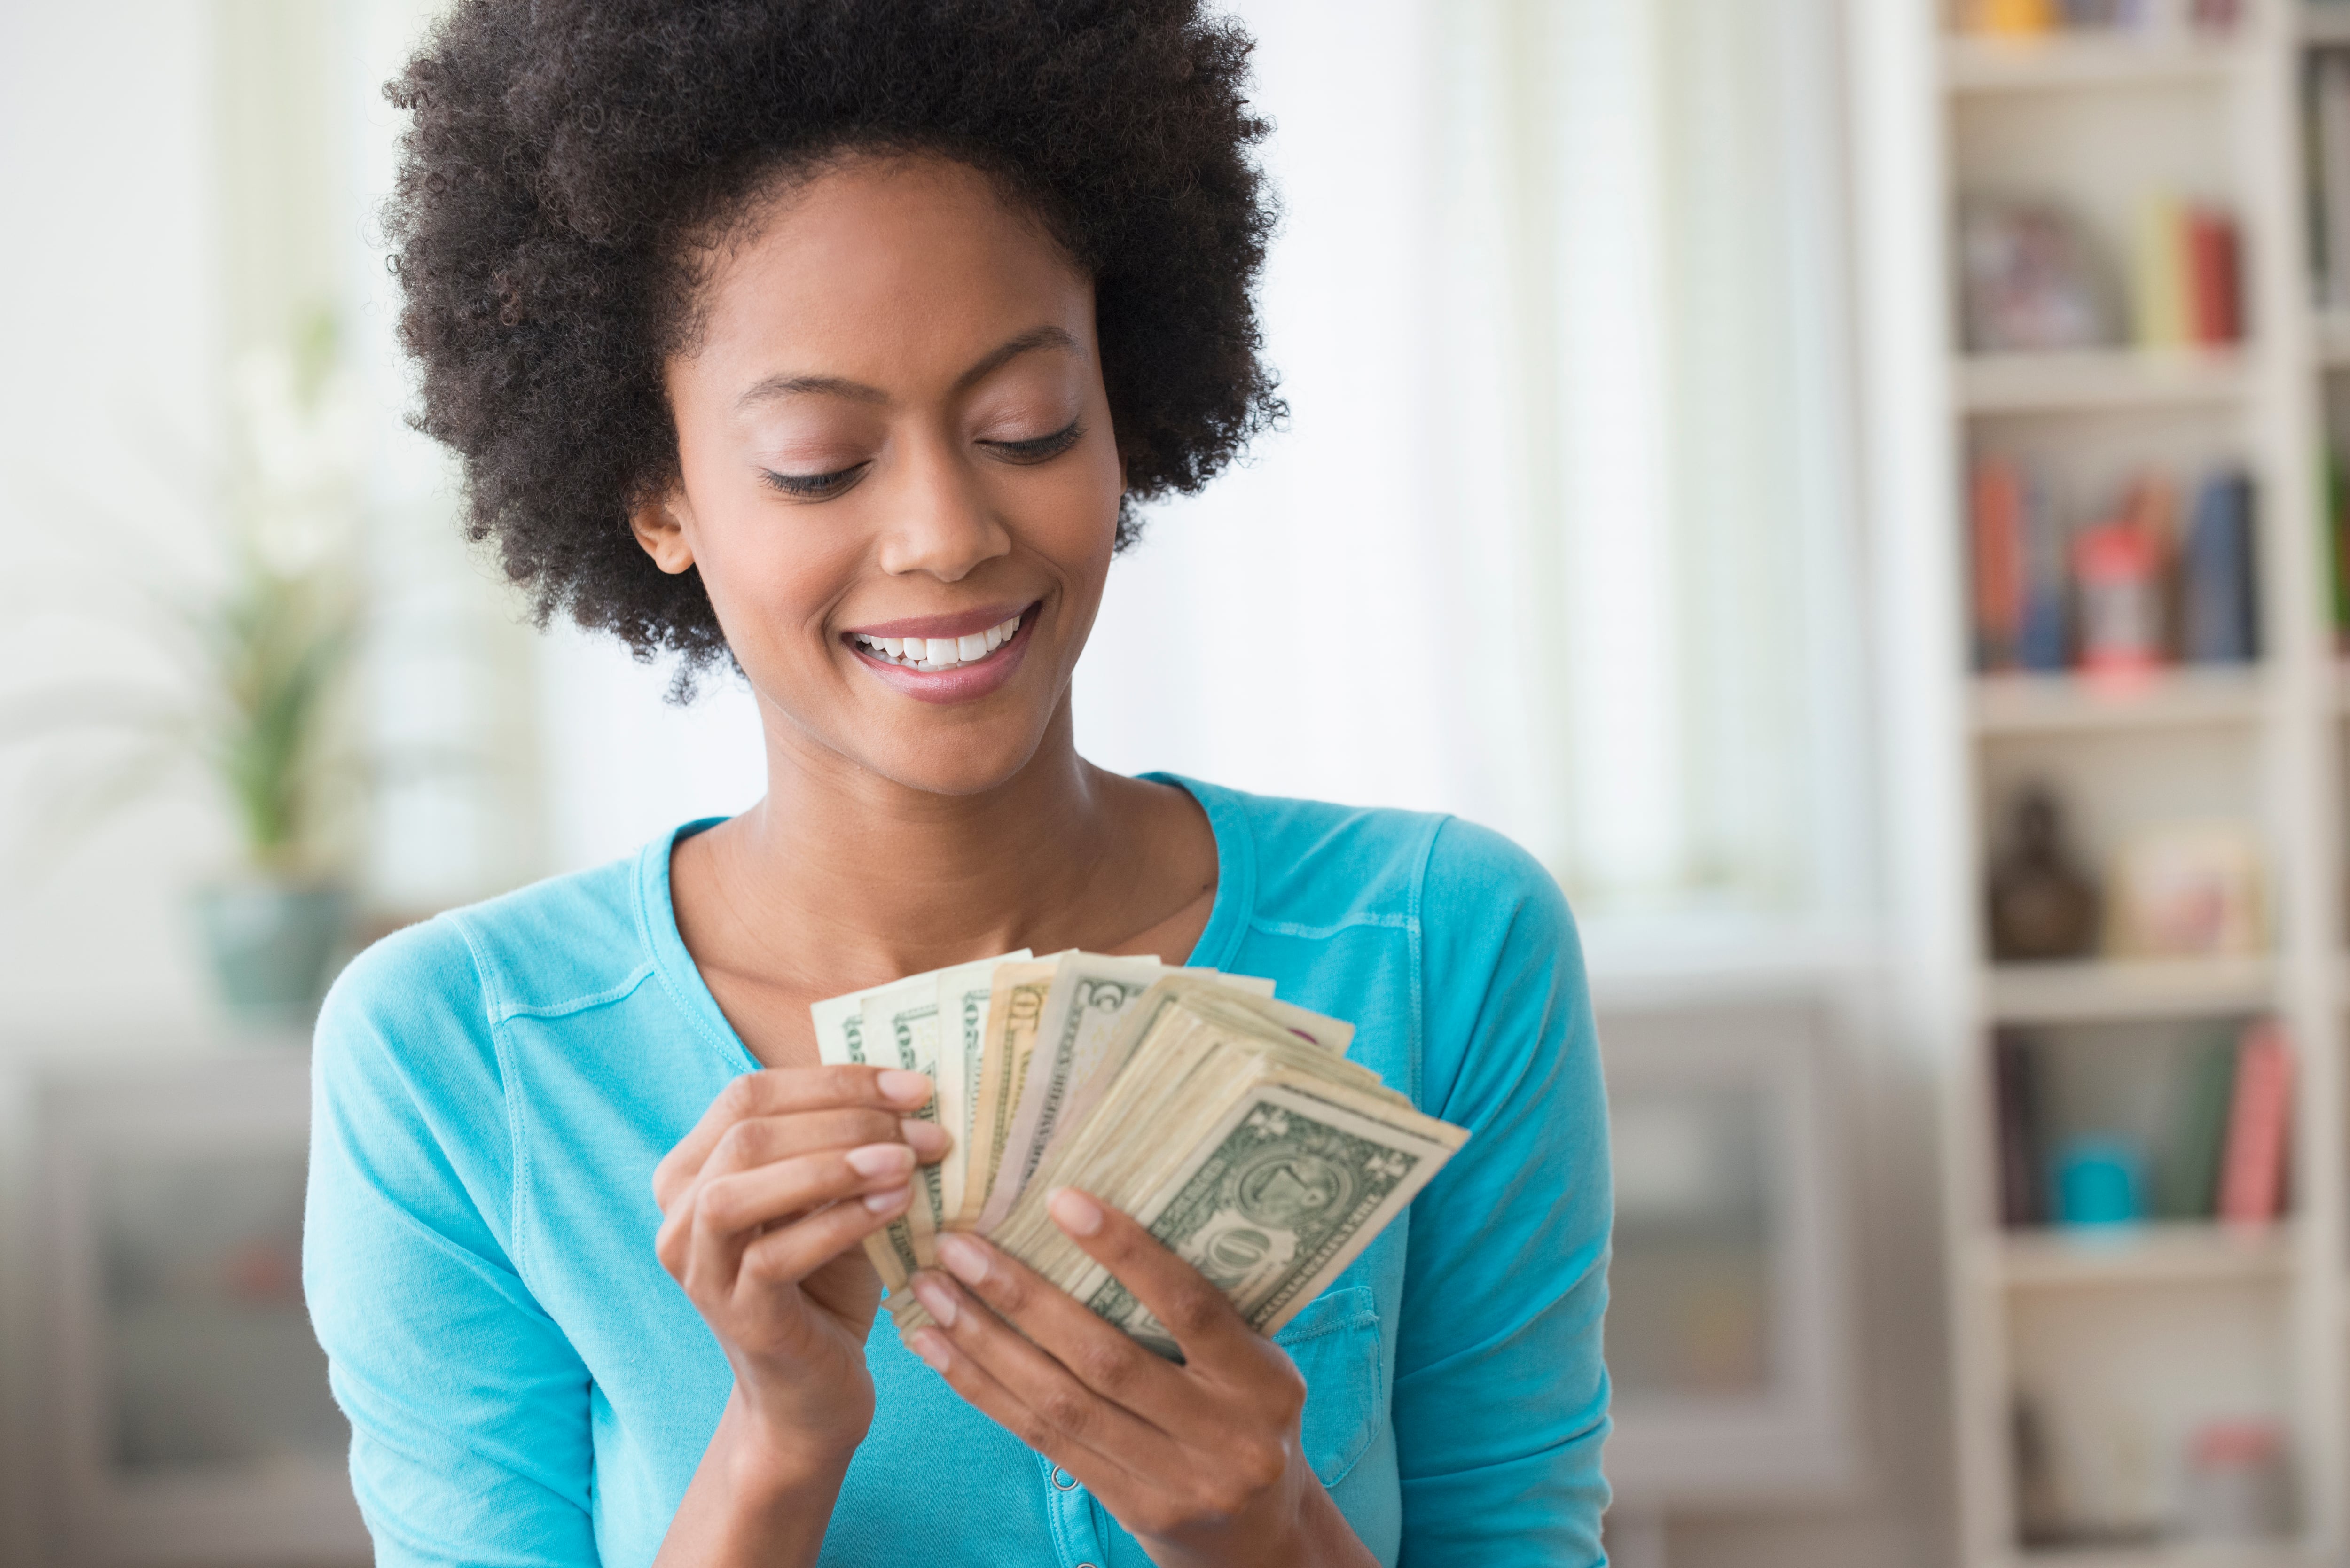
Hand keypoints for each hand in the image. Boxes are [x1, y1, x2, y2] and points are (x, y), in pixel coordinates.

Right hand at [653, 1065, 943, 1474]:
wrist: (815, 1390)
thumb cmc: (829, 1279)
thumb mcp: (833, 1196)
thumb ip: (845, 1141)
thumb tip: (910, 1083)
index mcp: (694, 1169)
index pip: (749, 1094)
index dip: (833, 1080)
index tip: (915, 1085)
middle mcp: (679, 1216)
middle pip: (746, 1133)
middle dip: (843, 1118)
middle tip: (924, 1127)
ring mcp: (699, 1270)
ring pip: (738, 1190)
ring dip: (830, 1165)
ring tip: (906, 1161)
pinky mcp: (734, 1317)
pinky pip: (773, 1257)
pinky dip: (838, 1222)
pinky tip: (895, 1206)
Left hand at [899, 1191, 1377, 1567]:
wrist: (1260, 1529)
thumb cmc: (1246, 1412)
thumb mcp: (1251, 1359)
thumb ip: (1199, 1310)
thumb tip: (1098, 1218)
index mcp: (1264, 1381)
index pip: (1191, 1307)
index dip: (1127, 1254)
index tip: (1061, 1199)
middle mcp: (1227, 1436)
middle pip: (1106, 1361)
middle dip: (1024, 1298)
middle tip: (959, 1245)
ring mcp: (1178, 1482)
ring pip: (1062, 1405)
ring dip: (986, 1344)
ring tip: (933, 1292)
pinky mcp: (1132, 1510)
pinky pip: (1044, 1442)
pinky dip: (986, 1391)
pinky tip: (942, 1351)